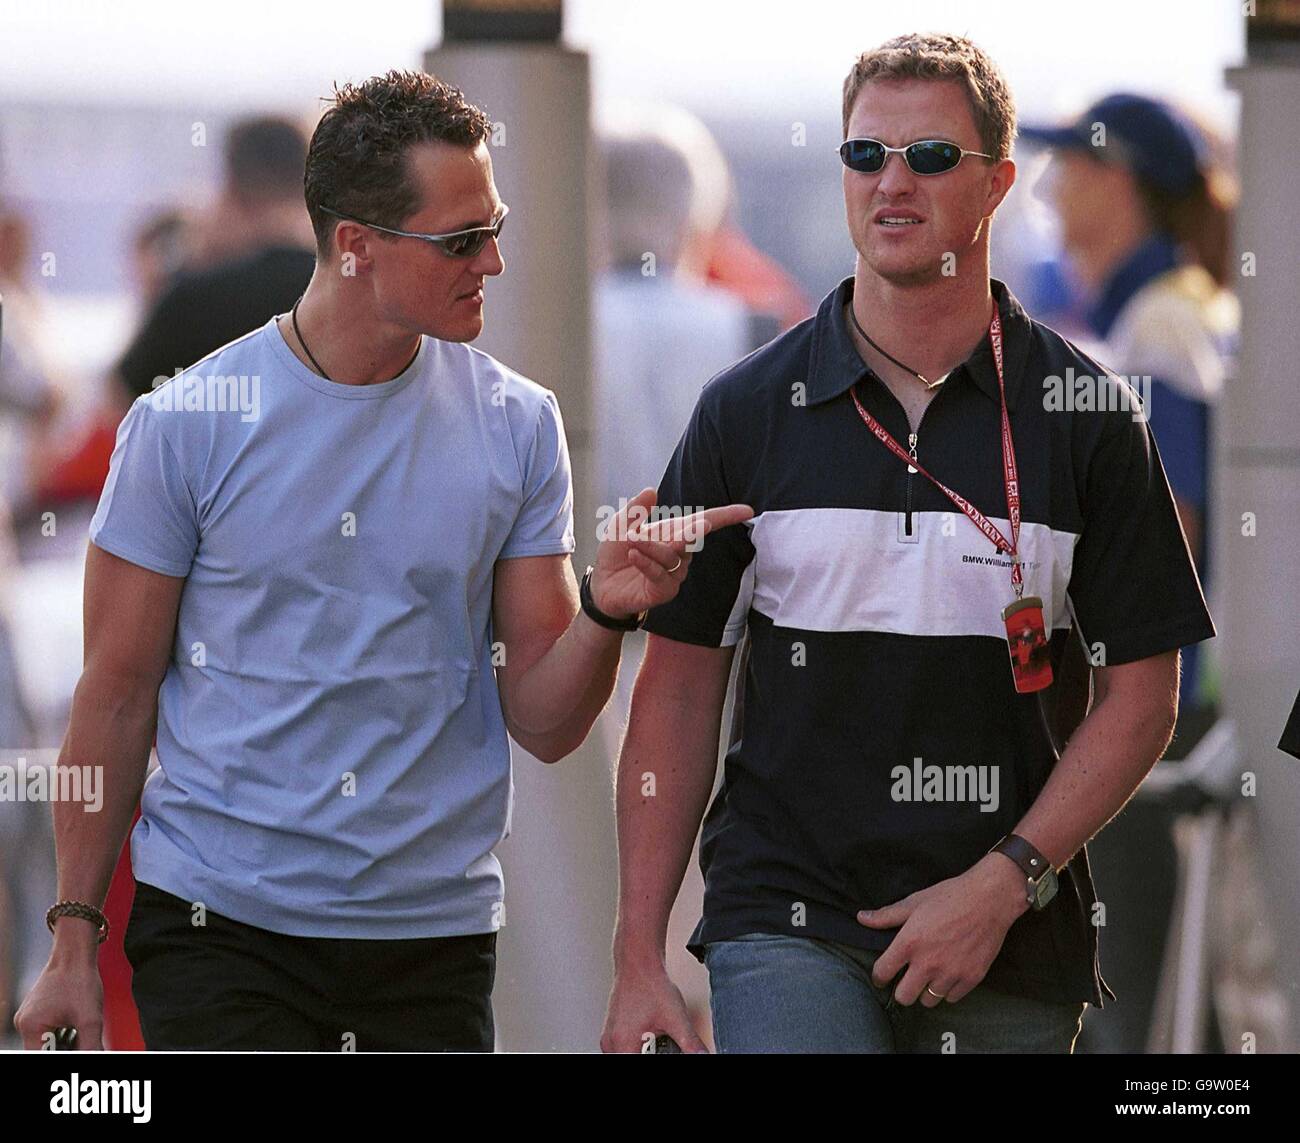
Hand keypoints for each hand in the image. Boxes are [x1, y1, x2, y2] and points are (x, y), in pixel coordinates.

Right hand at [14, 952, 104, 1049]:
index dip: (63, 1057)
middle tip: (84, 1039)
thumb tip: (96, 1058)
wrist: (76, 953)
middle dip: (67, 1048)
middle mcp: (25, 1023)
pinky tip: (78, 1025)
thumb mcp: (90, 1018)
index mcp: (31, 1028)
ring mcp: (30, 1016)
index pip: (43, 1057)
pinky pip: (49, 1030)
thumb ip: (90, 1047)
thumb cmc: (81, 981)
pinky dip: (64, 1032)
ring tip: (81, 1029)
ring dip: (66, 1041)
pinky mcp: (38, 1011)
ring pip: (49, 1042)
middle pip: (46, 1050)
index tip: (79, 1049)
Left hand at [589, 487, 752, 620]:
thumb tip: (652, 490)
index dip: (726, 517)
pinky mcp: (664, 591)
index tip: (747, 511)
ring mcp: (675, 573)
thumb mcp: (620, 525)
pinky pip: (660, 574)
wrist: (602, 585)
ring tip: (631, 542)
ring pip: (672, 555)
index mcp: (674, 532)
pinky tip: (634, 555)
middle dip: (691, 531)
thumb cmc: (616, 553)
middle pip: (692, 538)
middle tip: (687, 527)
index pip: (705, 522)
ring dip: (651, 547)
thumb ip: (636, 509)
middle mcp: (680, 552)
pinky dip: (646, 562)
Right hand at [600, 955, 708, 1053]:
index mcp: (623, 1045)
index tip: (664, 1050)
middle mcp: (611, 1044)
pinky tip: (649, 1036)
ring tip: (655, 1037)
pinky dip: (636, 1047)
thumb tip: (702, 1055)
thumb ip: (690, 1043)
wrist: (639, 963)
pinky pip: (623, 1048)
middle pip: (630, 1059)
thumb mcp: (676, 1019)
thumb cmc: (650, 985)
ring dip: (643, 1051)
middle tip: (661, 1041)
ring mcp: (609, 1037)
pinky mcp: (612, 1031)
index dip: (658, 1056)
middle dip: (652, 1053)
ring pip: (626, 1054)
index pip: (635, 1063)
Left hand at [857, 853, 1027, 1006]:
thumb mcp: (914, 902)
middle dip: (901, 990)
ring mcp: (951, 973)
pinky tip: (948, 976)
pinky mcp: (971, 978)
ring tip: (929, 977)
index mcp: (909, 943)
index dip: (878, 977)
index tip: (882, 978)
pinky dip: (948, 990)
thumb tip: (861, 918)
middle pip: (904, 997)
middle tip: (906, 980)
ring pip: (928, 1001)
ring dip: (925, 991)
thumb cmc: (950, 896)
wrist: (989, 899)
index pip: (883, 972)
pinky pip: (952, 998)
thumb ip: (886, 915)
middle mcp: (928, 963)